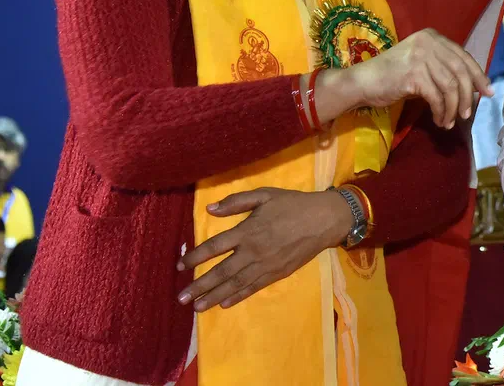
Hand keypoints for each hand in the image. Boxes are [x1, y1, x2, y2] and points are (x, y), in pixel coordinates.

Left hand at [178, 187, 351, 311]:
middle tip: (181, 298)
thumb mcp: (265, 195)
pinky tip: (224, 304)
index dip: (195, 257)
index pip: (214, 247)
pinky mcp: (276, 274)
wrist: (324, 220)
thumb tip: (210, 209)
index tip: (180, 265)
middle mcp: (253, 252)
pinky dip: (237, 297)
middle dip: (199, 286)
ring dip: (214, 297)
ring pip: (234, 284)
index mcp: (247, 231)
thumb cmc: (293, 204)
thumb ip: (237, 201)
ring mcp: (265, 266)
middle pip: (221, 272)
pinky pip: (252, 288)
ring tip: (197, 307)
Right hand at [321, 28, 491, 128]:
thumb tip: (474, 88)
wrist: (364, 81)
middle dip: (468, 95)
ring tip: (451, 121)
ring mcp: (420, 57)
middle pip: (460, 71)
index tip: (488, 92)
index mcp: (433, 36)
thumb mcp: (422, 64)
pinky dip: (441, 112)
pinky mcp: (413, 74)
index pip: (463, 57)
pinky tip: (440, 120)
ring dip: (454, 108)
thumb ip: (444, 68)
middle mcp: (428, 42)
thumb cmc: (393, 75)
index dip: (478, 75)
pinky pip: (437, 97)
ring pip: (451, 86)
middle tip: (468, 114)